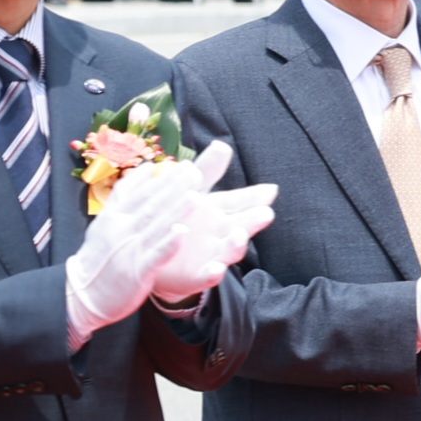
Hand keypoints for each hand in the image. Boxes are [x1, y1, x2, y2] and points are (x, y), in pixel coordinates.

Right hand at [64, 146, 212, 343]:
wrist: (81, 295)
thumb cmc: (99, 257)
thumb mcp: (106, 221)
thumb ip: (125, 195)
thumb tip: (144, 169)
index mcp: (115, 216)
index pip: (140, 192)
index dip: (163, 178)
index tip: (185, 164)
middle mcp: (121, 229)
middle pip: (150, 205)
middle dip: (174, 187)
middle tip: (195, 171)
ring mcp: (128, 249)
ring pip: (154, 226)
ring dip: (175, 211)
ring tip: (195, 195)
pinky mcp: (136, 271)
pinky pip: (154, 255)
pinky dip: (168, 243)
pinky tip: (183, 232)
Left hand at [147, 143, 276, 306]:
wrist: (149, 258)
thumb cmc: (175, 220)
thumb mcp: (188, 191)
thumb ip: (207, 171)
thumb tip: (222, 145)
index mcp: (217, 211)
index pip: (241, 201)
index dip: (256, 197)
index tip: (270, 190)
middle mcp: (220, 233)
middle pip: (242, 225)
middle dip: (254, 220)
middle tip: (266, 213)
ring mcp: (212, 254)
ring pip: (230, 250)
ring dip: (236, 245)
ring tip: (239, 236)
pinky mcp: (197, 276)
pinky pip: (208, 276)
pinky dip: (214, 273)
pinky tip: (216, 268)